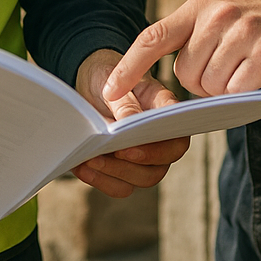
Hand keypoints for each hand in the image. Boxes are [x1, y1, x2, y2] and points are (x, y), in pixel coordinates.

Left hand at [71, 49, 189, 197]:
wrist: (90, 82)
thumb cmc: (107, 75)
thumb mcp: (112, 79)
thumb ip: (123, 101)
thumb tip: (130, 121)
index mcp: (164, 108)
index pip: (177, 137)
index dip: (158, 149)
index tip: (129, 148)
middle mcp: (160, 135)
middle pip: (161, 165)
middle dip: (131, 166)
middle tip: (104, 155)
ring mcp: (145, 154)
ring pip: (142, 178)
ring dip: (114, 174)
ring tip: (89, 160)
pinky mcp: (125, 166)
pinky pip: (121, 185)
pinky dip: (101, 180)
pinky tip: (82, 167)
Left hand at [102, 0, 260, 100]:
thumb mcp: (222, 19)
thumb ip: (194, 40)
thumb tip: (169, 84)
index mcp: (200, 5)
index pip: (152, 37)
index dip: (128, 66)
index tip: (109, 91)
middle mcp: (217, 14)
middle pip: (184, 73)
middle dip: (199, 84)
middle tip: (226, 70)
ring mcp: (241, 31)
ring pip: (208, 86)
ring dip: (223, 90)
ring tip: (244, 70)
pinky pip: (235, 91)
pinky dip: (243, 94)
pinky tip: (257, 78)